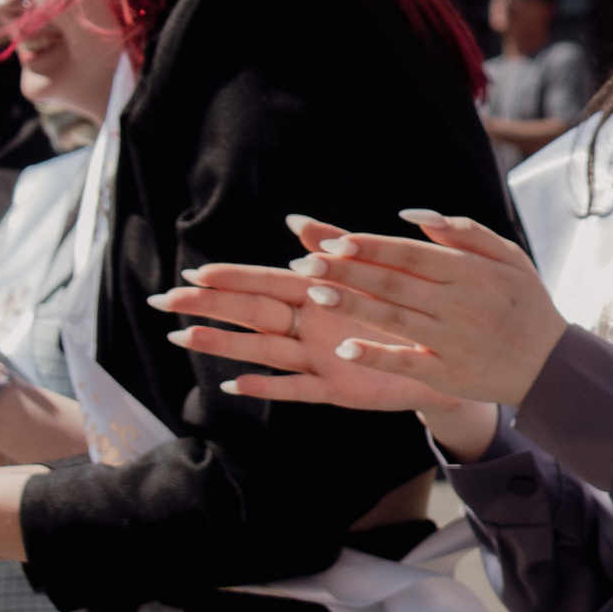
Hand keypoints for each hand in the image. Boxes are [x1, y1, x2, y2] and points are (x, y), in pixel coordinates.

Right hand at [157, 263, 452, 413]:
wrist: (446, 354)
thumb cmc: (402, 310)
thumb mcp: (372, 275)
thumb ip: (333, 249)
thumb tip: (293, 221)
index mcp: (318, 296)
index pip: (266, 284)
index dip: (231, 279)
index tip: (193, 272)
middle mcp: (310, 328)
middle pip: (253, 314)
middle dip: (211, 307)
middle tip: (166, 301)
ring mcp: (319, 359)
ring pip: (264, 351)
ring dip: (225, 344)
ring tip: (185, 337)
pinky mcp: (338, 389)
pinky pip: (298, 389)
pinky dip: (268, 386)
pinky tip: (235, 382)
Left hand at [260, 212, 566, 408]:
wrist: (551, 365)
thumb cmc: (526, 303)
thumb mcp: (509, 257)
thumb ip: (464, 232)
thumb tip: (412, 216)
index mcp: (471, 272)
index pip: (410, 254)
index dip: (370, 246)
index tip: (333, 239)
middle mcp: (458, 304)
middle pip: (393, 283)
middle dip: (346, 272)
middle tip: (306, 263)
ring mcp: (451, 340)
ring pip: (392, 319)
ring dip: (351, 306)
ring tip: (313, 294)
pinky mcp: (447, 373)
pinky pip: (406, 363)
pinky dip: (376, 356)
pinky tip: (345, 349)